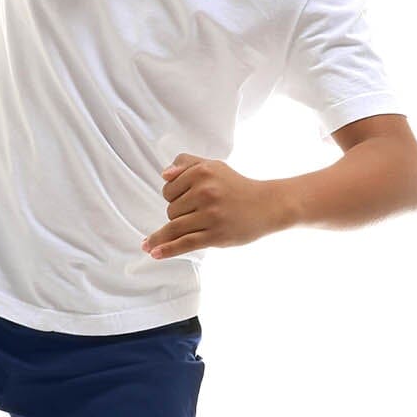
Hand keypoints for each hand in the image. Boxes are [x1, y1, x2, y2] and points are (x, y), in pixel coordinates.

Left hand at [142, 155, 290, 258]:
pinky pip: (185, 243)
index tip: (185, 200)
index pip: (168, 189)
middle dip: (177, 214)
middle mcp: (206, 192)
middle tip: (196, 215)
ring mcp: (211, 215)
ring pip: (174, 227)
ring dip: (165, 235)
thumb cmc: (235, 187)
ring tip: (150, 243)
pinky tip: (154, 253)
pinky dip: (167, 249)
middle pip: (170, 210)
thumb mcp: (213, 167)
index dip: (172, 197)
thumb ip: (187, 164)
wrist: (266, 206)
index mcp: (203, 172)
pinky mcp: (216, 235)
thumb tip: (164, 175)